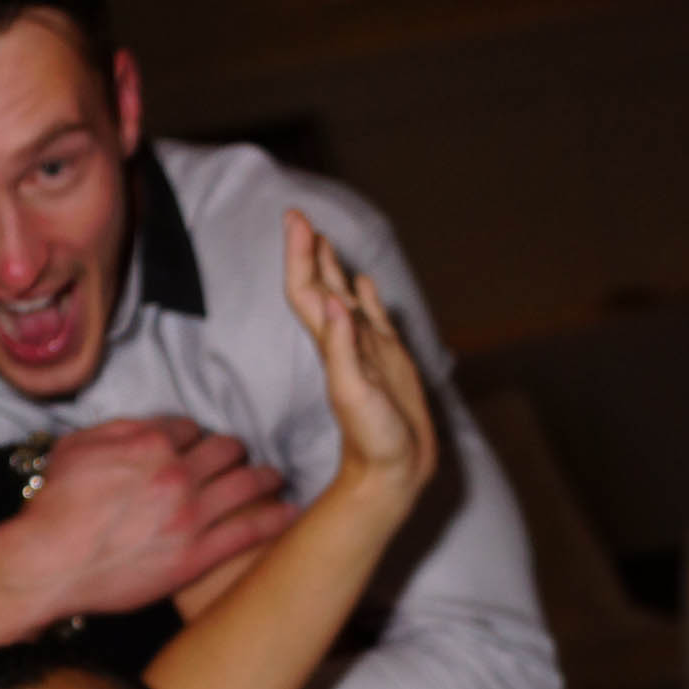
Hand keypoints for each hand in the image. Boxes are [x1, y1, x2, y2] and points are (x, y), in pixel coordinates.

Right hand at [14, 418, 292, 618]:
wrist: (49, 562)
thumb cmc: (54, 507)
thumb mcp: (75, 448)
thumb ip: (115, 430)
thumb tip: (143, 426)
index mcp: (151, 442)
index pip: (189, 428)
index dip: (194, 437)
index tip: (197, 446)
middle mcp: (178, 473)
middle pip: (226, 449)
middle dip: (234, 451)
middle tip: (240, 458)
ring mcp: (191, 515)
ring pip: (246, 483)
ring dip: (265, 477)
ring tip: (275, 478)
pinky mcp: (196, 556)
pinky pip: (248, 531)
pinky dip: (275, 519)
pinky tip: (291, 513)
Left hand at [281, 212, 437, 504]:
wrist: (392, 471)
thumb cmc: (373, 440)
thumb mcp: (354, 393)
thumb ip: (342, 348)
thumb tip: (335, 301)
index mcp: (333, 345)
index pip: (308, 290)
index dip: (300, 255)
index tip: (296, 220)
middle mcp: (346, 341)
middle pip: (320, 286)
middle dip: (309, 251)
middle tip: (300, 216)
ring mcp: (368, 349)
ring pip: (344, 298)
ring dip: (332, 268)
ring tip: (325, 239)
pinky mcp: (389, 359)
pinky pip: (374, 318)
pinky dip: (367, 296)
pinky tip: (364, 283)